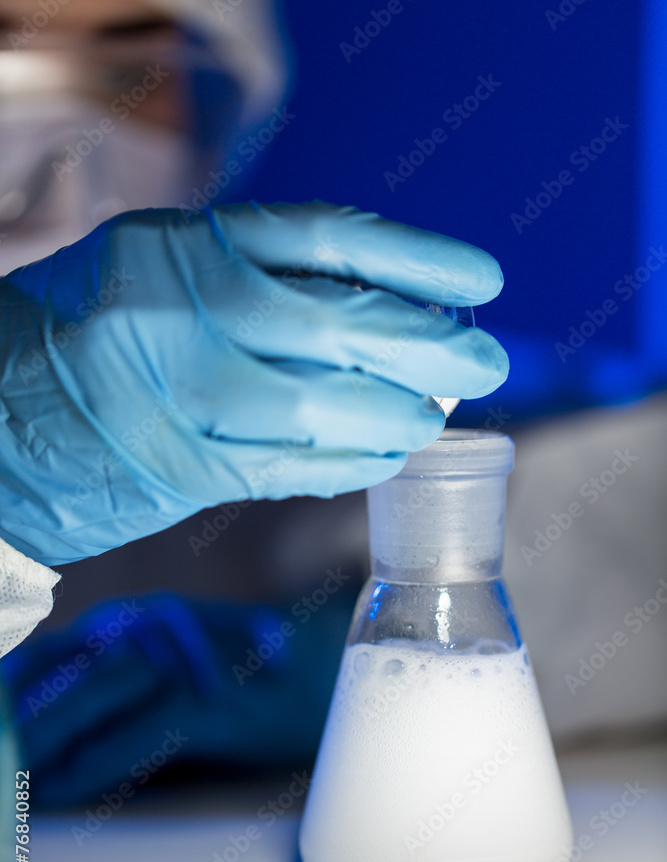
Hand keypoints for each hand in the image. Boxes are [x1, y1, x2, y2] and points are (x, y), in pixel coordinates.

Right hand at [0, 201, 506, 564]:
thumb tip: (379, 304)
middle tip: (488, 362)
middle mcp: (187, 313)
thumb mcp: (158, 264)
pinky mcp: (184, 469)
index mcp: (185, 246)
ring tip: (434, 417)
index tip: (481, 281)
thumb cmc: (86, 327)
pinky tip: (385, 457)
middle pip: (342, 324)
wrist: (0, 412)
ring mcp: (185, 396)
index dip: (418, 259)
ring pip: (325, 407)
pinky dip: (350, 466)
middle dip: (431, 347)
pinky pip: (291, 469)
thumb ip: (252, 272)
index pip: (328, 238)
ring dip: (398, 416)